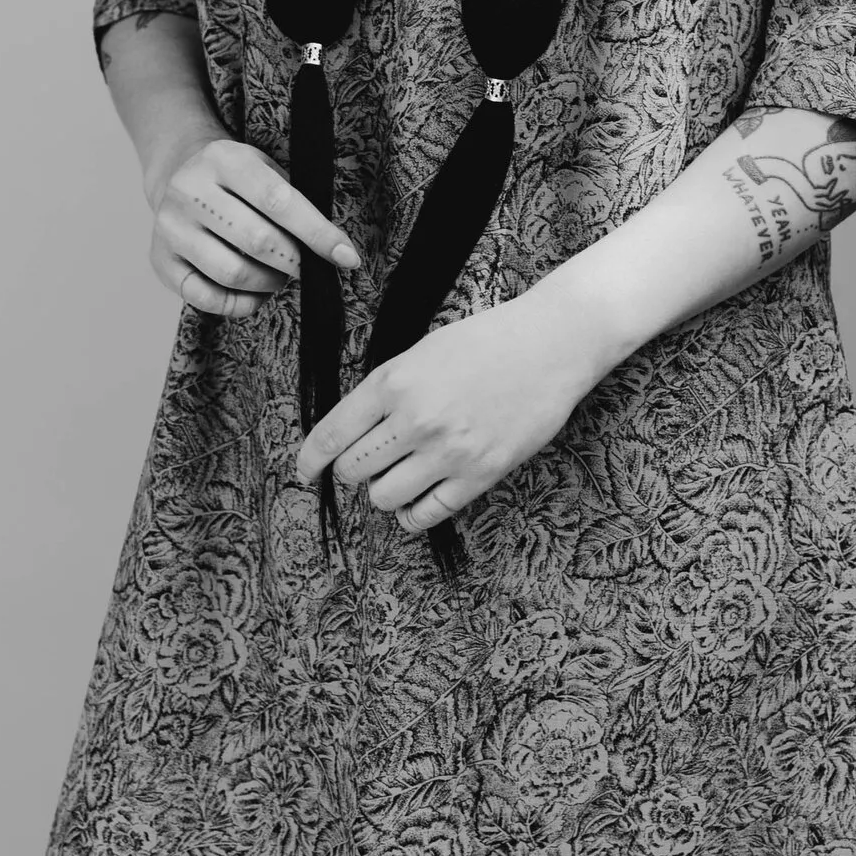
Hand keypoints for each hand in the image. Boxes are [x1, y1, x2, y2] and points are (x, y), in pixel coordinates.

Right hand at [150, 134, 358, 318]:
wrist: (176, 171)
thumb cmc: (236, 177)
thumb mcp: (264, 167)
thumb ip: (294, 202)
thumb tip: (335, 250)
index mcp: (223, 159)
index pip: (278, 201)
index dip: (317, 233)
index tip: (346, 257)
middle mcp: (189, 190)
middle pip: (257, 240)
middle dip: (294, 262)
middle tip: (306, 267)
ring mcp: (170, 227)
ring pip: (231, 273)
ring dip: (269, 283)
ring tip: (279, 276)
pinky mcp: (160, 260)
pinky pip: (205, 298)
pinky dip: (240, 304)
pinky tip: (255, 293)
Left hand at [294, 280, 603, 534]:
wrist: (551, 343)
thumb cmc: (487, 341)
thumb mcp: (422, 351)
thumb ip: (386, 391)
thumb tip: (350, 433)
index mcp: (394, 382)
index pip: (331, 435)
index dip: (310, 460)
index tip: (305, 472)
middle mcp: (416, 419)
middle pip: (354, 470)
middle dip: (354, 469)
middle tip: (370, 461)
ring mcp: (448, 451)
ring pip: (384, 497)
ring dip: (385, 490)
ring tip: (402, 474)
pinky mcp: (480, 474)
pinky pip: (426, 514)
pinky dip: (413, 514)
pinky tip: (419, 499)